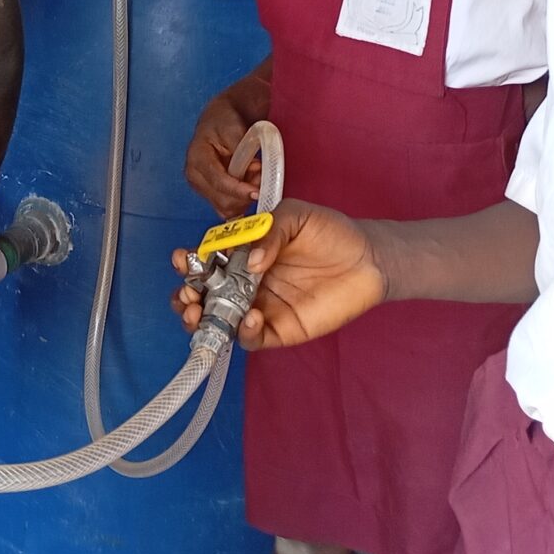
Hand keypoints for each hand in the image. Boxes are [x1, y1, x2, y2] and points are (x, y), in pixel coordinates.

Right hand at [172, 200, 386, 349]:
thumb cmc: (330, 232)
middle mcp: (245, 282)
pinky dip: (244, 331)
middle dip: (186, 296)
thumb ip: (269, 231)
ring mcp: (260, 307)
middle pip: (204, 295)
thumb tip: (251, 261)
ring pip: (220, 321)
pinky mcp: (279, 330)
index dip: (190, 261)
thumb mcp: (295, 216)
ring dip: (202, 320)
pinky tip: (251, 316)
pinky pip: (251, 338)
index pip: (207, 260)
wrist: (368, 258)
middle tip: (187, 294)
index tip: (184, 259)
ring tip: (199, 313)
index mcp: (243, 253)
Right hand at [184, 88, 261, 216]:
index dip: (239, 190)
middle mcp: (195, 177)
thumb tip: (254, 168)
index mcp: (197, 158)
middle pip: (222, 201)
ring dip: (245, 199)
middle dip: (245, 195)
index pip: (219, 182)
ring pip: (227, 208)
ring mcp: (201, 188)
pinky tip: (248, 185)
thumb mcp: (233, 127)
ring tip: (255, 177)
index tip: (257, 192)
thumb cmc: (224, 121)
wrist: (219, 119)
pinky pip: (229, 208)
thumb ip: (242, 148)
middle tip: (261, 178)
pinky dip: (242, 201)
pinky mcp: (210, 194)